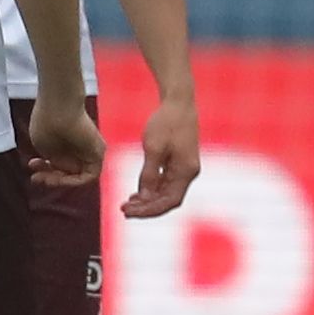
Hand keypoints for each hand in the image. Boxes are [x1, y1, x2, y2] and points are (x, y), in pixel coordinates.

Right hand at [23, 89, 102, 188]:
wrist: (59, 106)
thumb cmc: (47, 121)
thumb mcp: (44, 145)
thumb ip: (51, 159)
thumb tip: (55, 168)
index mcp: (65, 142)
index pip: (57, 164)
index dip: (44, 170)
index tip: (31, 165)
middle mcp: (77, 147)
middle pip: (66, 172)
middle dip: (49, 178)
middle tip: (34, 178)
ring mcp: (88, 150)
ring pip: (77, 176)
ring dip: (60, 182)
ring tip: (44, 179)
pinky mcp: (98, 152)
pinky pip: (89, 175)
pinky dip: (75, 181)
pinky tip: (60, 178)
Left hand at [120, 87, 201, 222]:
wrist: (178, 102)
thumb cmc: (166, 122)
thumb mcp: (153, 148)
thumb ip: (149, 175)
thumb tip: (145, 198)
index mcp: (186, 171)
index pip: (169, 201)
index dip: (149, 210)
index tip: (129, 212)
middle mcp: (189, 173)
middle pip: (168, 200)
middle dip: (146, 208)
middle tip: (124, 210)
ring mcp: (185, 168)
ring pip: (167, 193)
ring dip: (148, 200)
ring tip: (127, 204)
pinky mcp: (180, 163)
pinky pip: (166, 183)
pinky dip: (152, 189)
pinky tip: (137, 193)